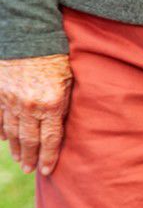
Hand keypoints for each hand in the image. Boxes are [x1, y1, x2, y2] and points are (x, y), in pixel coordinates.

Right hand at [0, 54, 72, 174]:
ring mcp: (11, 99)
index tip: (48, 171)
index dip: (49, 157)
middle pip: (29, 139)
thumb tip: (59, 128)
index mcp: (51, 105)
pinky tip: (3, 139)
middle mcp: (29, 106)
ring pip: (12, 130)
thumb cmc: (57, 60)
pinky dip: (1, 129)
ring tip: (19, 160)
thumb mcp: (69, 84)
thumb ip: (63, 107)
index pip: (51, 139)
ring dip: (15, 147)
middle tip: (29, 170)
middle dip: (30, 157)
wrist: (30, 36)